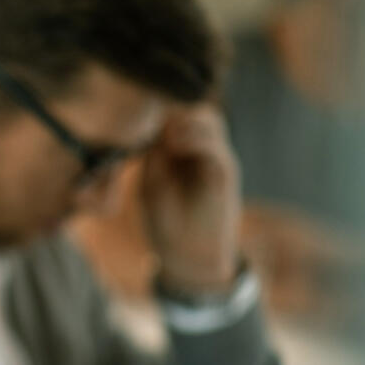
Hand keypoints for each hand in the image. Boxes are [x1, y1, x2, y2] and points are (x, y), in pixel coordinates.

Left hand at [139, 105, 241, 295]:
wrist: (188, 255)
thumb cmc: (165, 221)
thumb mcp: (151, 182)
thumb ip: (155, 153)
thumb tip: (156, 124)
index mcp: (181, 151)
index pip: (175, 114)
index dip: (159, 112)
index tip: (139, 118)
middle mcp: (201, 150)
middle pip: (193, 109)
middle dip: (174, 111)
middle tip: (154, 125)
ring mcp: (214, 159)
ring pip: (209, 118)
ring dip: (186, 121)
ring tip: (166, 137)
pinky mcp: (224, 173)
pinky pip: (215, 145)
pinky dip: (195, 139)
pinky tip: (176, 145)